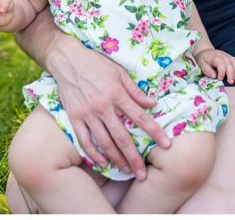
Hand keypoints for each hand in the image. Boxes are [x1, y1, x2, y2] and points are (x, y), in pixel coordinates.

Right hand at [48, 38, 167, 179]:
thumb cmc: (97, 64)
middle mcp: (103, 107)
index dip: (155, 132)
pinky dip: (94, 154)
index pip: (141, 118)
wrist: (68, 61)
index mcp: (118, 95)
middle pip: (122, 137)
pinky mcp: (74, 119)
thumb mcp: (120, 73)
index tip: (166, 144)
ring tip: (127, 171)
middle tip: (143, 173)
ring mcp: (87, 115)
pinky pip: (85, 141)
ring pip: (105, 143)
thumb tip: (152, 104)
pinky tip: (103, 163)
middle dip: (134, 157)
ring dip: (116, 159)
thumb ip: (135, 91)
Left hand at [195, 48, 234, 83]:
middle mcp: (222, 55)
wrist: (204, 51)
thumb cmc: (202, 58)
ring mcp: (227, 55)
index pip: (221, 63)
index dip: (221, 72)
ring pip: (234, 62)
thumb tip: (214, 76)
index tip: (220, 79)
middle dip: (231, 73)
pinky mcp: (229, 57)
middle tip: (231, 82)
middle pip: (229, 63)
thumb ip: (206, 69)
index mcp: (214, 56)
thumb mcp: (200, 63)